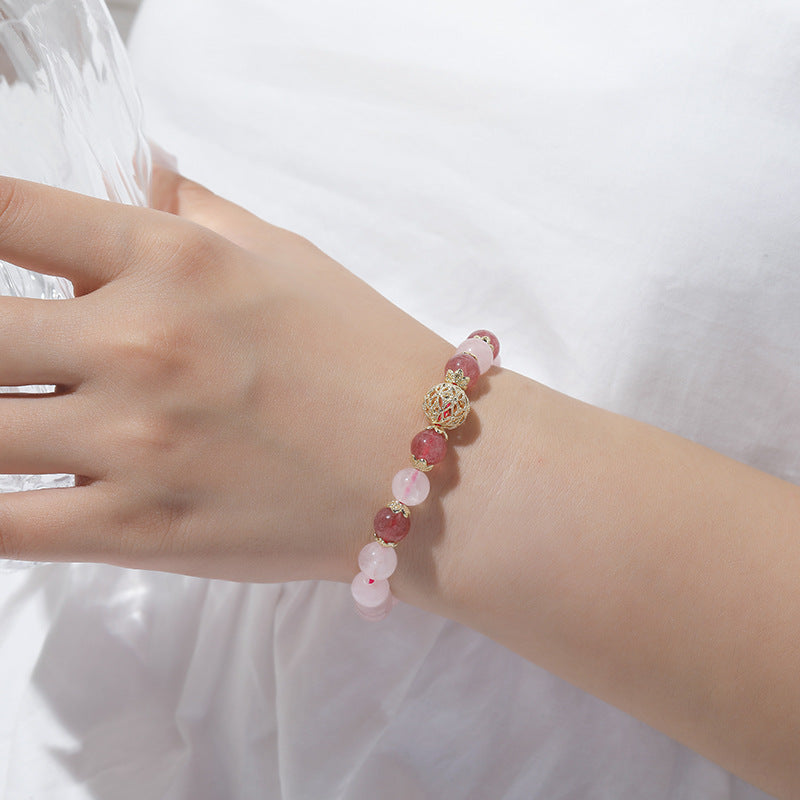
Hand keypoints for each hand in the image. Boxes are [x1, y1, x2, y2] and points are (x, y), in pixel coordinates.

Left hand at [0, 171, 451, 582]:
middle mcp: (139, 340)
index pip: (5, 214)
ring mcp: (134, 443)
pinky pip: (5, 525)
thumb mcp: (286, 255)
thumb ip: (195, 213)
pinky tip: (9, 496)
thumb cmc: (364, 352)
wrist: (432, 465)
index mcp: (174, 258)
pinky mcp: (138, 531)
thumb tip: (138, 182)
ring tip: (23, 418)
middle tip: (17, 361)